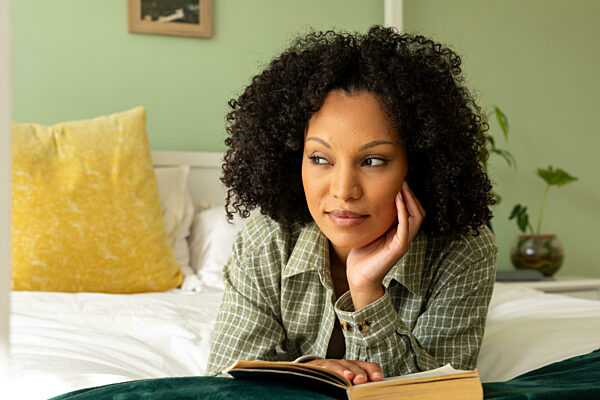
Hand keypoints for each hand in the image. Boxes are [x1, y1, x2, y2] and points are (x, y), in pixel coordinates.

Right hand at [306, 359, 382, 384]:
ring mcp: (334, 364)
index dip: (374, 371)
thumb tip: (369, 393)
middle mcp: (347, 364)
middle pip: (355, 366)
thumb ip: (360, 385)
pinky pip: (325, 368)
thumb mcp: (351, 381)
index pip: (369, 366)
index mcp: (357, 367)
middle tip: (362, 380)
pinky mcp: (321, 367)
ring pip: (340, 365)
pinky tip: (332, 376)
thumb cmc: (338, 379)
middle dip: (359, 372)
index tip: (378, 379)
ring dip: (344, 370)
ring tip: (348, 376)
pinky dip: (329, 371)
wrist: (317, 370)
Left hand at [346, 181, 424, 308]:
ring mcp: (404, 241)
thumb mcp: (369, 230)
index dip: (408, 194)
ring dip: (410, 199)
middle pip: (418, 210)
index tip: (399, 179)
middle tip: (403, 179)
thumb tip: (368, 197)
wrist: (358, 276)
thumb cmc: (362, 253)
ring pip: (417, 216)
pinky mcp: (400, 247)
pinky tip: (398, 199)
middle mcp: (405, 235)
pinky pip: (406, 225)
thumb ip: (374, 217)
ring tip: (402, 186)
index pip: (412, 209)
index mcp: (399, 231)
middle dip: (412, 193)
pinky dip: (404, 211)